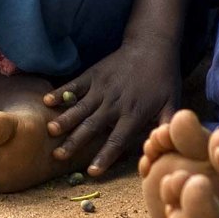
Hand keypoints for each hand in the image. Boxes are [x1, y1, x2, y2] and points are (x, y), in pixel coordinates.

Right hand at [47, 39, 178, 178]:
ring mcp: (102, 87)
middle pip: (92, 126)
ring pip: (80, 107)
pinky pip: (75, 85)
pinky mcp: (93, 74)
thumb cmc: (163, 79)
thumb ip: (166, 127)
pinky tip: (47, 101)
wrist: (152, 45)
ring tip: (50, 130)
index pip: (117, 140)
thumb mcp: (172, 104)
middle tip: (58, 156)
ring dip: (65, 119)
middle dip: (75, 142)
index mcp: (134, 114)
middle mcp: (115, 103)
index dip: (105, 156)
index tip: (92, 171)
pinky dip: (61, 92)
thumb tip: (164, 149)